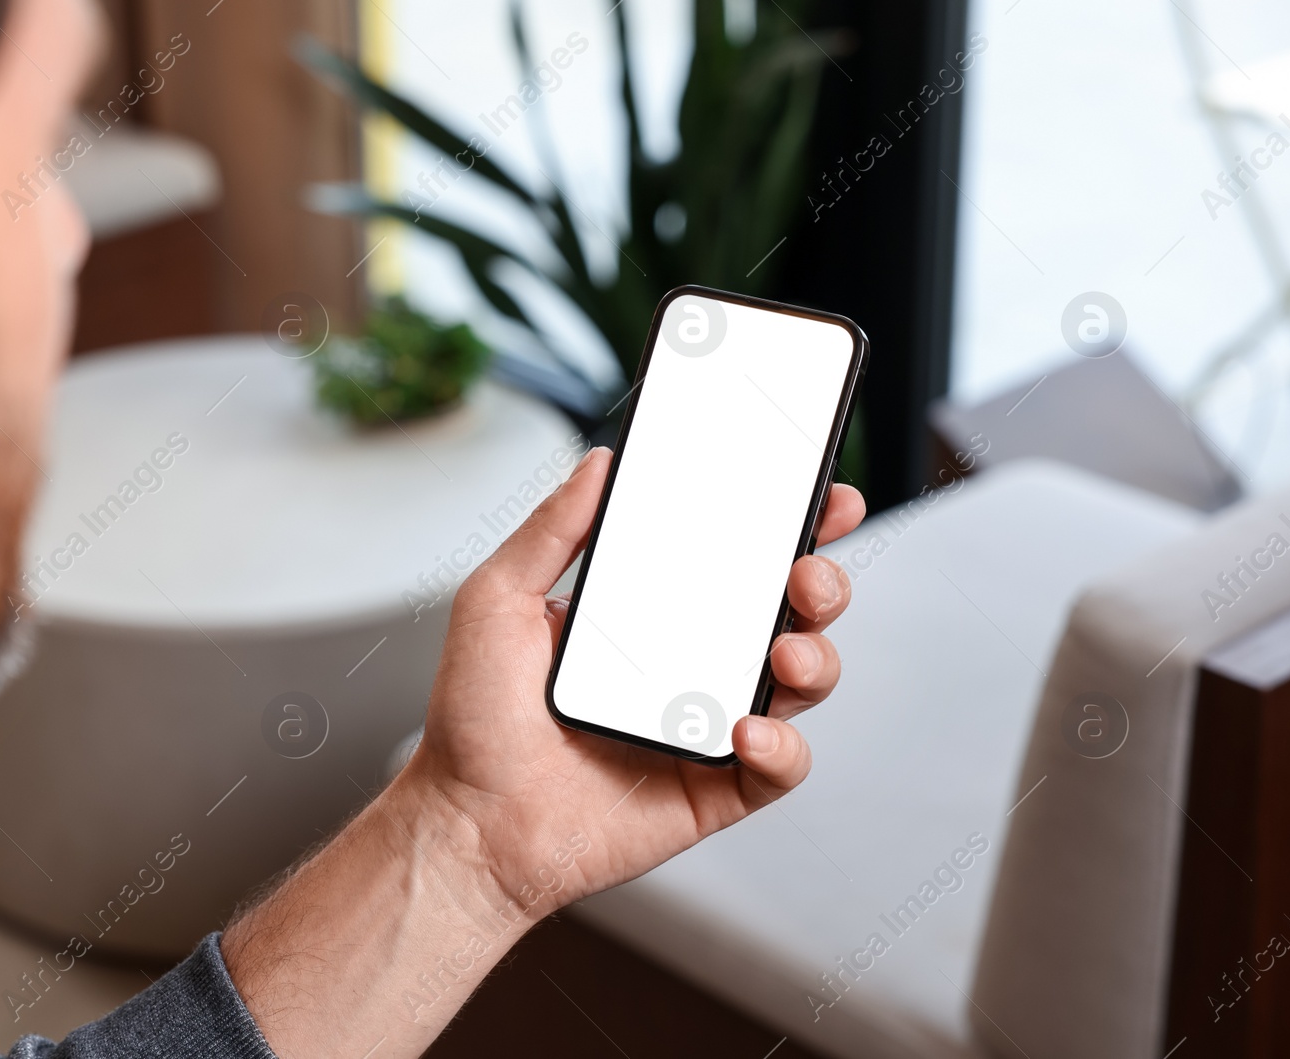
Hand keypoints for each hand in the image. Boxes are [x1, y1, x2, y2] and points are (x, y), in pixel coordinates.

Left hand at [403, 446, 864, 916]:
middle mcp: (689, 664)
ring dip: (816, 657)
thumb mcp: (497, 602)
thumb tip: (599, 465)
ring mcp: (706, 725)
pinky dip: (782, 747)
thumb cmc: (474, 721)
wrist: (468, 824)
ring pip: (801, 682)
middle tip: (805, 573)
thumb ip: (551, 531)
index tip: (819, 495)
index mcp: (649, 614)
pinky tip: (746, 731)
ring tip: (785, 652)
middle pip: (788, 613)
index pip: (734, 559)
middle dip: (821, 582)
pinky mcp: (716, 788)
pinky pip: (779, 766)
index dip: (788, 526)